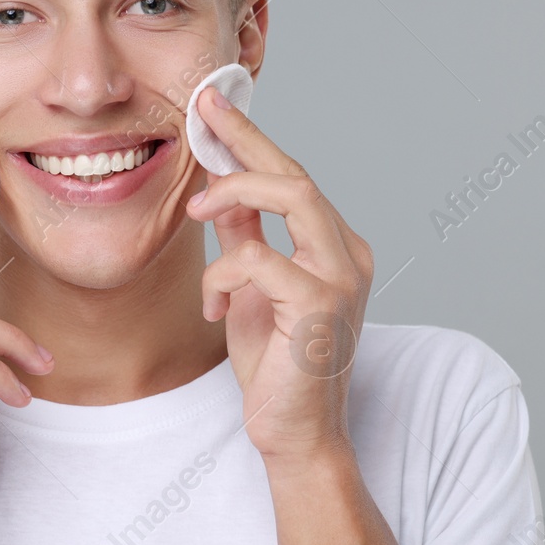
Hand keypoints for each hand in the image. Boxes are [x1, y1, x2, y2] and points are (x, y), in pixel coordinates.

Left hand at [185, 85, 374, 463]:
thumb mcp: (251, 291)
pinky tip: (214, 308)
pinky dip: (222, 275)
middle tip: (202, 114)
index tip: (214, 108)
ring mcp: (342, 278)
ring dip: (232, 194)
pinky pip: (257, 259)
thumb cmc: (278, 368)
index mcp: (335, 247)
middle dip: (244, 138)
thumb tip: (221, 193)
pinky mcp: (321, 304)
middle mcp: (348, 255)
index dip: (253, 139)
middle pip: (296, 174)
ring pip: (291, 196)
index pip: (293, 178)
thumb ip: (245, 240)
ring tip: (195, 211)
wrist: (296, 436)